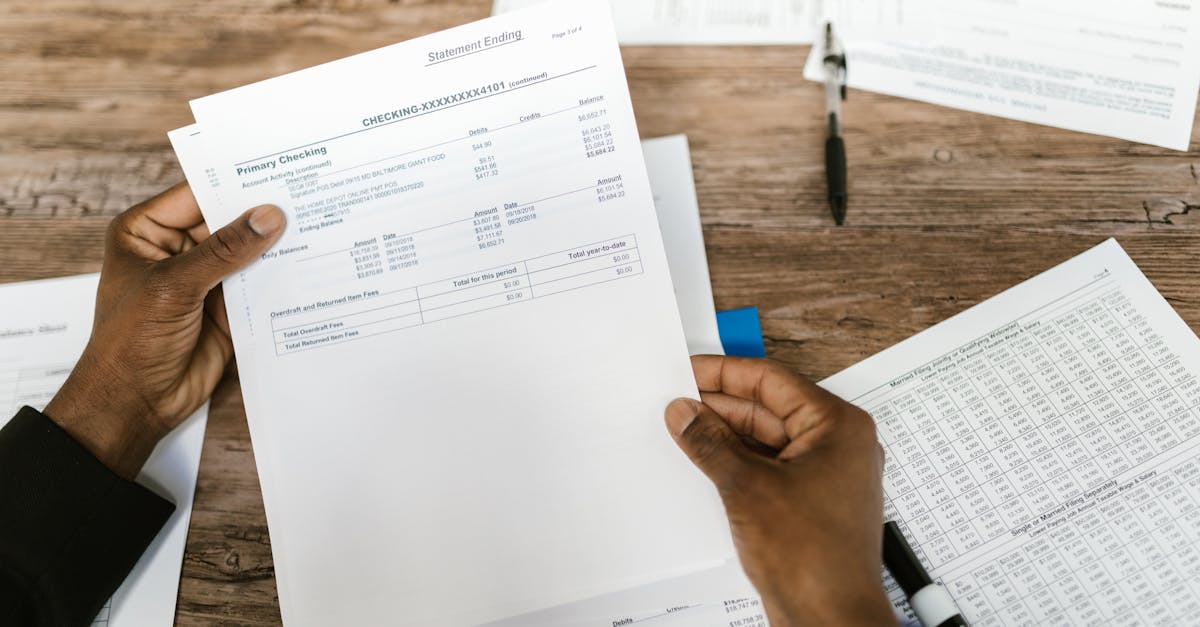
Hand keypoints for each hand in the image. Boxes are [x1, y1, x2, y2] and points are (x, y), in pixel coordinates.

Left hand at [44, 183, 284, 478]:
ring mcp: (204, 279)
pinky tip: (312, 265)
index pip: (197, 194)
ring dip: (276, 247)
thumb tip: (268, 217)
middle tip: (307, 198)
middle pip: (227, 221)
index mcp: (147, 231)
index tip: (277, 172)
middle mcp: (176, 250)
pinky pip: (258, 284)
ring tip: (320, 226)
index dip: (234, 184)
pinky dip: (281, 278)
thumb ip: (224, 251)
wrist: (135, 403)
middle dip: (262, 215)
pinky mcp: (227, 307)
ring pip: (247, 253)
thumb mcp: (174, 287)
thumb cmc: (130, 342)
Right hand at [665, 356, 891, 626]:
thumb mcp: (747, 487)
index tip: (687, 370)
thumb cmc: (814, 558)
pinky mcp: (809, 502)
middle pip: (769, 408)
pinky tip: (703, 463)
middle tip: (675, 403)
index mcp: (837, 426)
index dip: (724, 373)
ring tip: (681, 432)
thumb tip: (684, 413)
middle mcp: (837, 445)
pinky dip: (736, 463)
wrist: (830, 618)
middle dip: (720, 407)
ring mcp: (824, 475)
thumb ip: (710, 443)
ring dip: (725, 437)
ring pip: (766, 440)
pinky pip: (768, 468)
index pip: (771, 381)